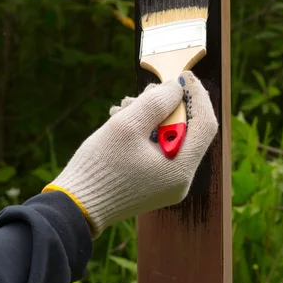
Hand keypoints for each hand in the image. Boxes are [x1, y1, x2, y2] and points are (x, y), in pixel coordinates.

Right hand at [43, 72, 217, 236]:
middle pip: (188, 131)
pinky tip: (122, 122)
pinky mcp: (153, 185)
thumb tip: (176, 88)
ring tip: (124, 108)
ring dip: (152, 118)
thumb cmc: (100, 168)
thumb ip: (156, 102)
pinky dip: (145, 134)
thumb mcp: (127, 126)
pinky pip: (158, 151)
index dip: (197, 96)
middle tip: (145, 92)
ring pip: (171, 139)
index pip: (205, 124)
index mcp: (180, 170)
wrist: (77, 206)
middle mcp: (180, 180)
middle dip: (169, 106)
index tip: (183, 76)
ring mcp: (167, 185)